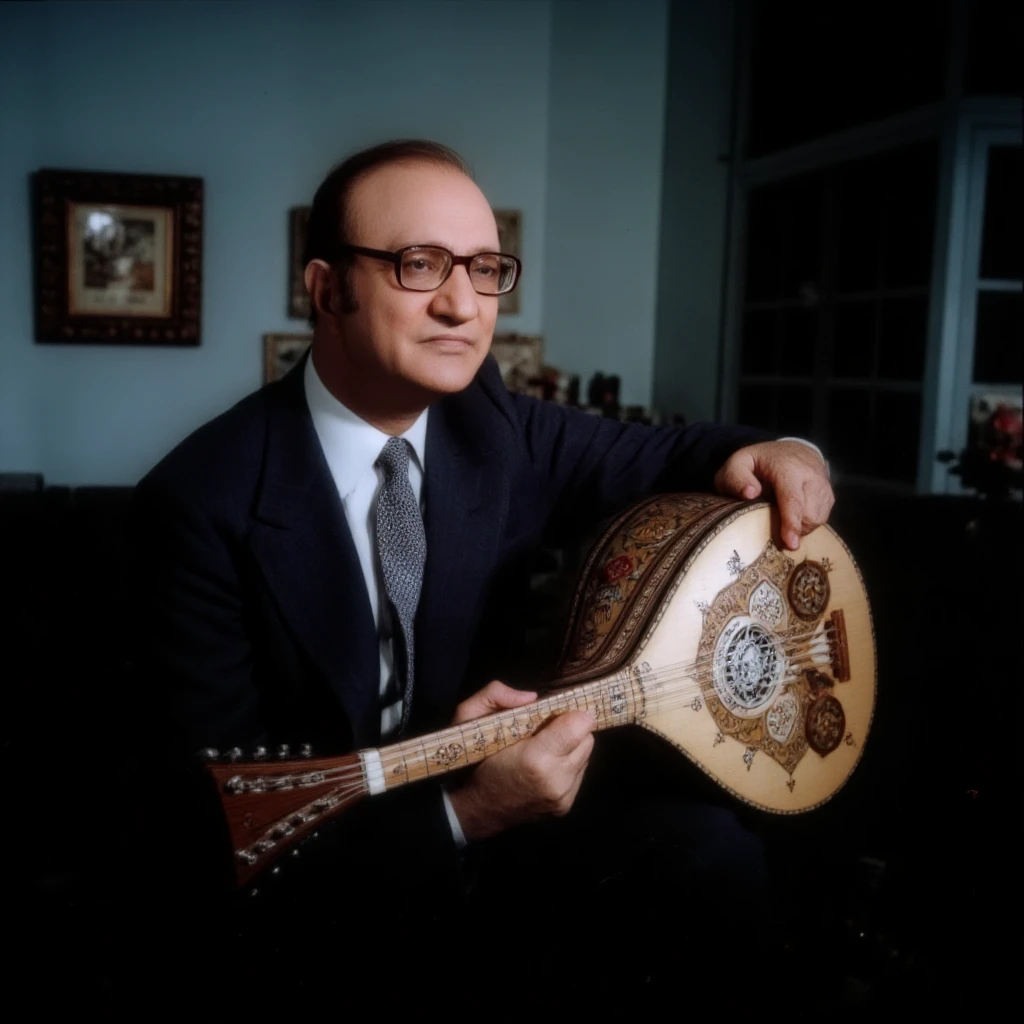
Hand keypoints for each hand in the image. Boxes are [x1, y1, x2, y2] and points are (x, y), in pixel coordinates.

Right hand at [446, 681, 596, 842]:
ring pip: (586, 756)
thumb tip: (532, 697)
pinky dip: (567, 764)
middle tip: (547, 728)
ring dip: (570, 747)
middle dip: (571, 729)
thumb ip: (496, 695)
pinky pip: (579, 773)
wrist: (474, 810)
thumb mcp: (468, 717)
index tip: (557, 710)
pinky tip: (546, 764)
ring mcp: (562, 797)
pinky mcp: (564, 806)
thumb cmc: (472, 761)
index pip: (581, 725)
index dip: (571, 712)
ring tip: (545, 747)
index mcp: (535, 759)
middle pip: (587, 739)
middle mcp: (555, 780)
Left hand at [714, 440, 833, 550]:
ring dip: (800, 527)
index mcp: (787, 468)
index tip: (790, 543)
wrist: (791, 451)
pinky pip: (821, 519)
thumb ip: (736, 478)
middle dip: (792, 528)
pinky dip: (807, 524)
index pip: (793, 499)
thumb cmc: (759, 462)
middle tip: (773, 528)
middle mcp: (811, 476)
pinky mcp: (829, 497)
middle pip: (808, 514)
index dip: (792, 523)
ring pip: (817, 519)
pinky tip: (794, 517)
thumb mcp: (738, 463)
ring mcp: (824, 486)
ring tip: (782, 520)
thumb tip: (750, 494)